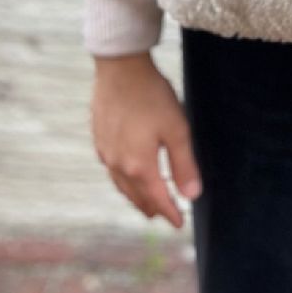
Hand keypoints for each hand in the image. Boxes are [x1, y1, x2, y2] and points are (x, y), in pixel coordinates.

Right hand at [90, 52, 201, 227]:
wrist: (120, 68)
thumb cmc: (152, 96)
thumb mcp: (177, 130)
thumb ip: (184, 164)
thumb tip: (192, 195)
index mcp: (139, 165)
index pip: (158, 198)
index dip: (170, 212)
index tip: (179, 224)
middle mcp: (118, 164)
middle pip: (136, 195)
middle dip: (151, 207)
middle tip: (162, 215)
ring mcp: (105, 152)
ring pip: (121, 184)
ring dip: (134, 196)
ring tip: (144, 202)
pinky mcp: (99, 138)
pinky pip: (111, 169)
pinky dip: (122, 179)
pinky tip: (124, 173)